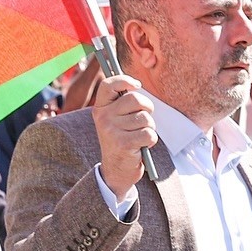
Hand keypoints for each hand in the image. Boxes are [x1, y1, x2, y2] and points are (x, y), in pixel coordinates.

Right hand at [93, 74, 157, 198]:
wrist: (116, 170)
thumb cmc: (121, 139)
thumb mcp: (116, 120)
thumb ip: (122, 103)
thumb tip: (136, 84)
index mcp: (100, 108)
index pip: (108, 84)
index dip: (125, 80)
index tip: (137, 85)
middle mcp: (103, 117)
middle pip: (136, 99)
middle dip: (147, 108)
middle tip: (144, 119)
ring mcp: (112, 131)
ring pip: (145, 118)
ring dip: (149, 127)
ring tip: (140, 136)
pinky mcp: (123, 144)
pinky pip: (149, 133)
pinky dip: (151, 140)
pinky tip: (141, 145)